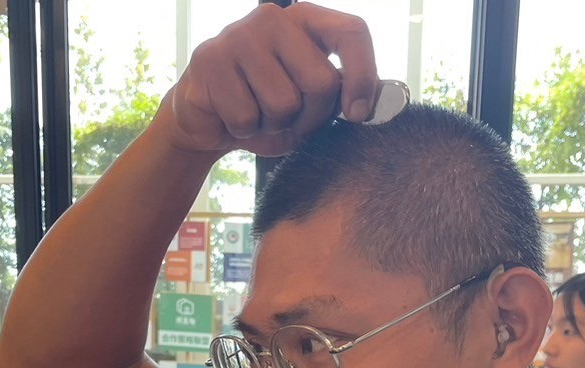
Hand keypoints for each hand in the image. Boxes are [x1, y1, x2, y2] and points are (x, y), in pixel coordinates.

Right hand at [161, 2, 377, 158]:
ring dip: (274, 126)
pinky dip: (244, 130)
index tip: (356, 113)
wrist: (208, 118)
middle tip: (290, 120)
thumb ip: (342, 96)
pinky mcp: (210, 61)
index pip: (352, 32)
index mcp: (306, 21)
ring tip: (259, 116)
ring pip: (283, 104)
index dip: (362, 76)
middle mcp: (274, 19)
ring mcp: (239, 36)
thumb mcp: (312, 103)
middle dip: (310, 117)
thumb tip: (376, 105)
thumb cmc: (267, 108)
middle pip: (321, 82)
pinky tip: (234, 117)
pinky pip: (247, 117)